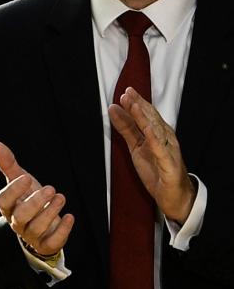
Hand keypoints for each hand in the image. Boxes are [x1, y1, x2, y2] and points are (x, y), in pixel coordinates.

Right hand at [0, 140, 74, 260]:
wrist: (43, 223)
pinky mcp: (46, 245)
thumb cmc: (29, 199)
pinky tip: (70, 217)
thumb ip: (8, 165)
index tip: (27, 178)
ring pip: (37, 227)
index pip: (3, 200)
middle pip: (21, 216)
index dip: (13, 190)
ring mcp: (31, 235)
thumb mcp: (21, 180)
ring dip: (51, 212)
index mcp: (8, 207)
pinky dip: (62, 230)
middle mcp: (16, 222)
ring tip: (61, 197)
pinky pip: (52, 242)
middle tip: (50, 188)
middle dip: (36, 202)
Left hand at [110, 88, 198, 223]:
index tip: (126, 91)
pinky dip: (155, 140)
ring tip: (134, 105)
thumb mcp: (136, 147)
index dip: (138, 103)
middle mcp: (166, 141)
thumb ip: (126, 128)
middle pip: (152, 120)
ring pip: (157, 132)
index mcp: (159, 135)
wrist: (174, 197)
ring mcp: (169, 152)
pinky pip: (162, 151)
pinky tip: (148, 130)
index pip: (148, 116)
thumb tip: (114, 109)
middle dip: (139, 106)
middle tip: (127, 94)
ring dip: (145, 118)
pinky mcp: (169, 166)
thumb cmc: (157, 171)